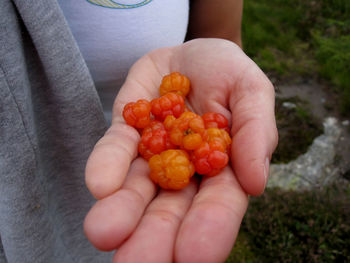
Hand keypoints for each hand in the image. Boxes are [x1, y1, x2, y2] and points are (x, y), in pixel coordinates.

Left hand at [84, 39, 277, 262]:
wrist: (190, 55)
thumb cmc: (228, 73)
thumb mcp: (251, 89)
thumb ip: (256, 130)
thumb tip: (255, 183)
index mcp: (221, 169)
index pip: (217, 205)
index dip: (209, 228)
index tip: (194, 256)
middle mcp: (184, 171)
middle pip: (170, 210)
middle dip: (155, 237)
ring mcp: (152, 154)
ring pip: (137, 189)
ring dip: (121, 212)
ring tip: (105, 233)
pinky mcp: (126, 132)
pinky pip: (115, 150)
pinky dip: (107, 166)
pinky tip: (100, 184)